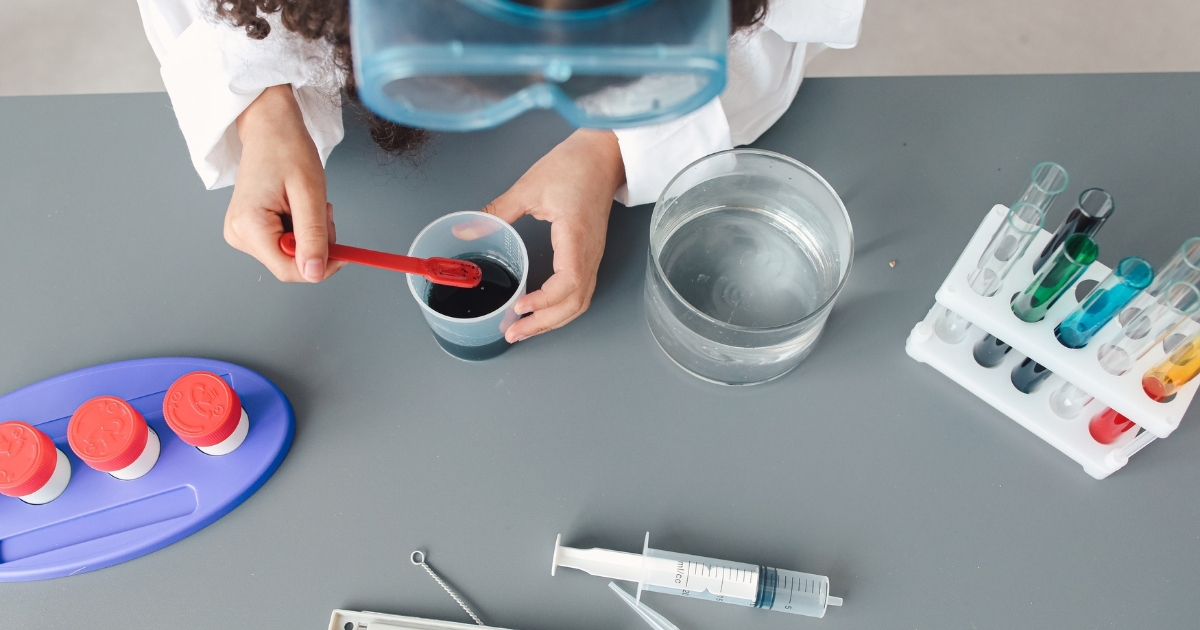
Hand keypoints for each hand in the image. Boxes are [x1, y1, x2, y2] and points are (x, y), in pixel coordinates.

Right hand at [223, 85, 343, 281]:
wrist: (270, 128)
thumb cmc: (287, 150)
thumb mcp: (310, 194)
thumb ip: (313, 236)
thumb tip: (314, 274)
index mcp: (248, 227)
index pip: (289, 270)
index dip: (321, 266)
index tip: (344, 252)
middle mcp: (239, 235)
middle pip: (290, 264)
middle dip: (316, 245)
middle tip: (323, 212)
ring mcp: (242, 233)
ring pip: (290, 255)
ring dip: (310, 235)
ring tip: (309, 204)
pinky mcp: (250, 230)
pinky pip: (285, 243)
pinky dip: (301, 229)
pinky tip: (298, 207)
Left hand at [480, 129, 625, 341]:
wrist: (604, 154)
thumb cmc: (575, 165)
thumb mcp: (529, 186)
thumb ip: (497, 211)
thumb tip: (465, 229)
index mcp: (576, 236)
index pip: (568, 283)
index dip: (545, 302)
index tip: (519, 308)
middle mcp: (590, 252)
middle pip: (575, 303)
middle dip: (545, 324)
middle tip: (514, 332)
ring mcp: (594, 256)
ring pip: (580, 302)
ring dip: (554, 320)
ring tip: (525, 329)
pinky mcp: (591, 254)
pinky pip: (581, 290)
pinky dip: (562, 308)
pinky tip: (542, 311)